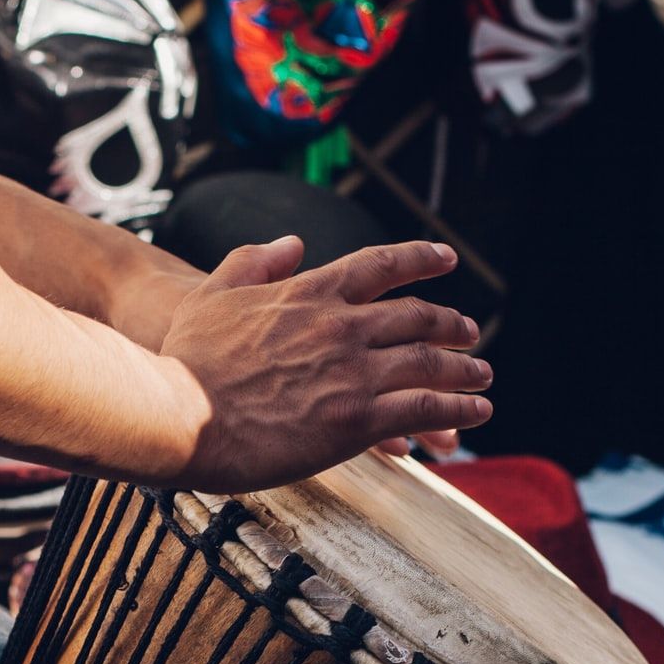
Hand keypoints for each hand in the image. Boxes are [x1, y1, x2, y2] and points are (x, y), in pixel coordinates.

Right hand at [155, 237, 492, 491]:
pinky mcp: (357, 421)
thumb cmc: (187, 361)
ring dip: (464, 369)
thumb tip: (290, 242)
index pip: (380, 266)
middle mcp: (342, 326)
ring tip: (482, 376)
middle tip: (470, 332)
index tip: (445, 259)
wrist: (181, 415)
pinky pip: (423, 409)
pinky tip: (473, 415)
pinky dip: (456, 410)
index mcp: (310, 293)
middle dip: (451, 324)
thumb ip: (253, 262)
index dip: (419, 260)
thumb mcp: (212, 294)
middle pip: (417, 316)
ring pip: (430, 363)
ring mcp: (354, 373)